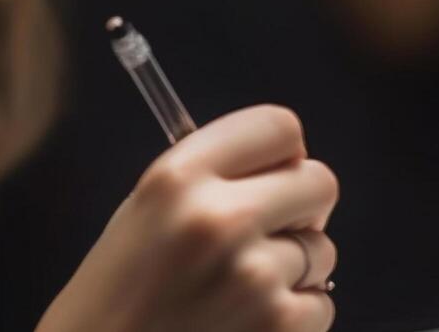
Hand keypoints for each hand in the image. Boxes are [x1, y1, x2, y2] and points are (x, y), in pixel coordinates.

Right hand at [37, 105, 338, 331]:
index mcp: (178, 177)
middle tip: (270, 233)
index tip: (274, 175)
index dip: (284, 153)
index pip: (278, 127)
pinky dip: (296, 317)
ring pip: (323, 250)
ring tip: (241, 293)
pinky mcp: (278, 325)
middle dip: (303, 208)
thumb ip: (207, 180)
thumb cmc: (115, 297)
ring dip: (295, 270)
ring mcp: (254, 276)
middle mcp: (219, 217)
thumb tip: (280, 168)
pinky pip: (321, 305)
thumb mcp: (141, 212)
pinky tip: (247, 325)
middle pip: (318, 182)